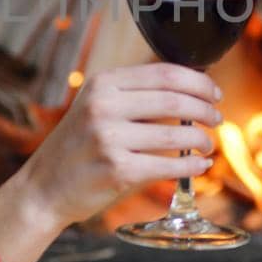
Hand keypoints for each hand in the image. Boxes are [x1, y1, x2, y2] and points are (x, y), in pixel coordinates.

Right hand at [18, 63, 221, 229]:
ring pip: (176, 135)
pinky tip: (200, 166)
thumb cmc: (78, 147)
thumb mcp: (95, 106)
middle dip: (205, 109)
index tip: (213, 92)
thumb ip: (134, 95)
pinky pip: (168, 165)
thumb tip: (189, 91)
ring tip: (207, 144)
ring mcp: (109, 139)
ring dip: (201, 140)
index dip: (197, 82)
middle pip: (175, 101)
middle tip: (216, 118)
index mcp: (103, 84)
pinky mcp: (118, 171)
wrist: (44, 188)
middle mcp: (104, 106)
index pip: (164, 73)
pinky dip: (191, 166)